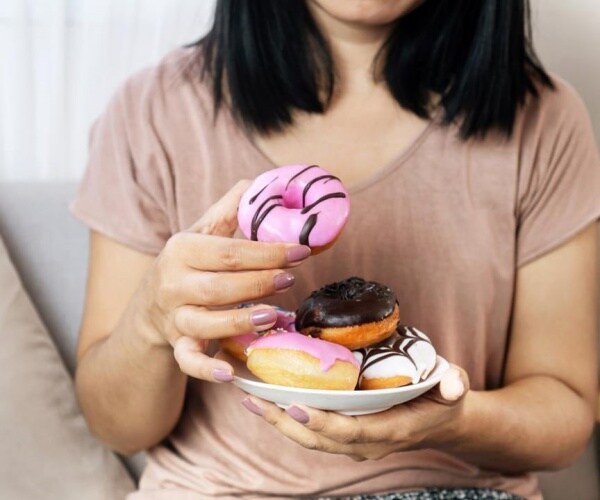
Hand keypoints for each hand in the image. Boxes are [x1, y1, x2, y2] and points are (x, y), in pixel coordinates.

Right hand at [134, 180, 311, 382]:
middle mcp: (173, 283)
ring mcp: (174, 316)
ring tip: (274, 316)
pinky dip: (205, 369)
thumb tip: (259, 182)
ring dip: (241, 321)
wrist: (149, 305)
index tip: (301, 251)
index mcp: (181, 249)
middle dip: (260, 283)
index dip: (267, 252)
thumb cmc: (187, 265)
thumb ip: (228, 211)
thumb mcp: (201, 234)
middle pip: (221, 285)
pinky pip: (188, 360)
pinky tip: (228, 375)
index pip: (229, 252)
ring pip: (207, 321)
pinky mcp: (177, 344)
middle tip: (291, 279)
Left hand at [241, 365, 468, 459]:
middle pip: (319, 439)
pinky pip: (312, 429)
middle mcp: (367, 442)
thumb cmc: (442, 398)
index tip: (296, 408)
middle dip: (285, 422)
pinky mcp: (345, 433)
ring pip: (310, 438)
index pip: (352, 433)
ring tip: (250, 398)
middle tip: (255, 400)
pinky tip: (265, 398)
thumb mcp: (453, 387)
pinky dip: (287, 417)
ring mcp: (354, 440)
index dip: (323, 424)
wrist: (440, 419)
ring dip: (278, 420)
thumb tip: (455, 384)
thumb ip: (454, 383)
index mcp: (391, 430)